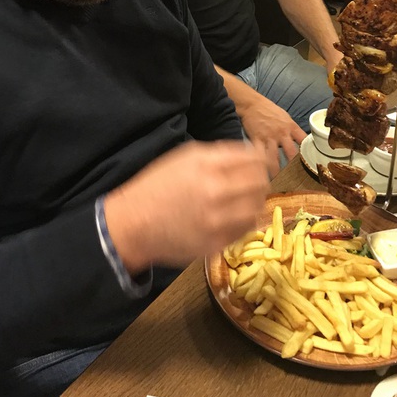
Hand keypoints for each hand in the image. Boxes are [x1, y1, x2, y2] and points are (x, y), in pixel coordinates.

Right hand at [104, 140, 269, 272]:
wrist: (133, 223)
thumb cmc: (157, 185)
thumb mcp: (185, 156)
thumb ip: (220, 153)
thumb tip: (251, 153)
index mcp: (208, 165)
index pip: (254, 159)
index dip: (262, 159)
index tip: (262, 161)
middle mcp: (216, 191)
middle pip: (260, 183)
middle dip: (261, 179)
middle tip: (255, 181)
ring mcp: (217, 220)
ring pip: (257, 208)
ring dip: (255, 201)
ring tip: (246, 200)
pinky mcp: (216, 243)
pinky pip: (245, 229)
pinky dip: (245, 220)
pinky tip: (235, 216)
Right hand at [240, 93, 306, 178]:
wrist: (252, 105)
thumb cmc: (270, 111)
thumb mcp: (285, 117)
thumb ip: (292, 130)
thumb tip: (301, 141)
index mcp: (291, 127)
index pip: (304, 140)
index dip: (308, 151)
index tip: (311, 162)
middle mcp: (281, 133)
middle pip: (291, 152)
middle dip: (294, 166)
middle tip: (296, 178)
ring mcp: (269, 137)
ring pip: (274, 157)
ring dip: (276, 170)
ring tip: (278, 181)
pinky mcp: (256, 140)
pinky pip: (259, 154)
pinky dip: (260, 164)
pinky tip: (261, 173)